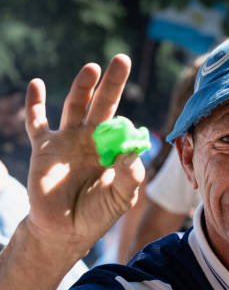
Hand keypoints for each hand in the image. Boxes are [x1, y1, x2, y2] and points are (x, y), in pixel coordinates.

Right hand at [24, 54, 144, 264]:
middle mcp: (92, 139)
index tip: (123, 149)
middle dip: (113, 82)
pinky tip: (37, 84)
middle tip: (122, 59)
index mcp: (113, 149)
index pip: (124, 127)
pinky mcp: (44, 149)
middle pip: (104, 104)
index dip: (127, 130)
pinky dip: (35, 104)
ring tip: (93, 68)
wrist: (63, 231)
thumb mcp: (120, 199)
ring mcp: (67, 141)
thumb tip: (133, 150)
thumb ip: (130, 177)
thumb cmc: (96, 215)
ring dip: (83, 86)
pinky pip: (37, 123)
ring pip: (75, 106)